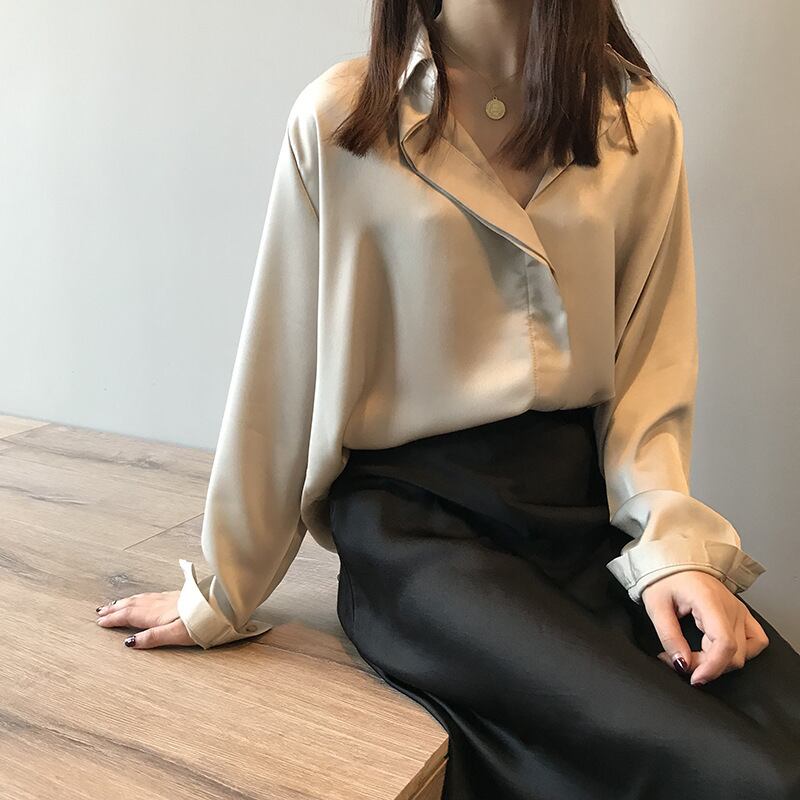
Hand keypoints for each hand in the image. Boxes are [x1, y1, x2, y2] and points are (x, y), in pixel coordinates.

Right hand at [96, 590, 195, 648]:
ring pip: (141, 598)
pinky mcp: (177, 596)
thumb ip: (153, 638)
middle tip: (101, 611)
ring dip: (126, 601)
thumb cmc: (201, 624)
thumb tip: (130, 642)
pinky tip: (144, 598)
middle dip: (115, 608)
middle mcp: (160, 604)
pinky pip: (151, 595)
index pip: (130, 615)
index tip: (100, 621)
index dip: (114, 618)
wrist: (220, 607)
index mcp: (156, 614)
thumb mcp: (175, 635)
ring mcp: (168, 598)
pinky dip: (140, 597)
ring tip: (116, 604)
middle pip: (133, 605)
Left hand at [641, 570, 768, 685]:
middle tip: (678, 659)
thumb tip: (682, 664)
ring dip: (720, 662)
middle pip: (733, 653)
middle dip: (706, 666)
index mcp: (710, 601)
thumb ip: (669, 637)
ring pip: (744, 652)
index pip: (725, 644)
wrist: (673, 560)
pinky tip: (718, 651)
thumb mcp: (656, 606)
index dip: (711, 667)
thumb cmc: (663, 577)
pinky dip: (740, 653)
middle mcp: (731, 606)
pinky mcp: (741, 613)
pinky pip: (755, 640)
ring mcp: (739, 610)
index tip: (694, 677)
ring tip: (695, 654)